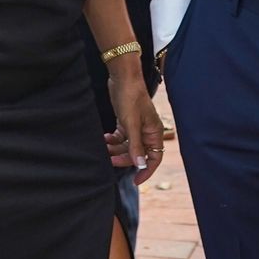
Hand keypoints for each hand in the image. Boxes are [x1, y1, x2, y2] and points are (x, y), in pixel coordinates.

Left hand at [106, 65, 165, 183]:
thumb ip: (135, 145)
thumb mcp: (131, 124)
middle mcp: (147, 131)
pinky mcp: (126, 121)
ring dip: (116, 149)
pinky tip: (105, 138)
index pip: (154, 158)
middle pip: (138, 153)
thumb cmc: (131, 98)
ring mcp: (136, 126)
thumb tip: (140, 165)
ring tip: (104, 147)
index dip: (146, 170)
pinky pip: (121, 137)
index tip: (136, 181)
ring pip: (127, 146)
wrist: (122, 77)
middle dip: (125, 159)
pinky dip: (113, 140)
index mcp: (154, 132)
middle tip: (110, 160)